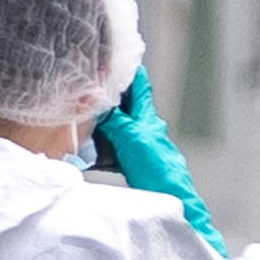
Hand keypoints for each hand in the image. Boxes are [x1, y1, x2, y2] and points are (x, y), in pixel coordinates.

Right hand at [92, 67, 226, 259]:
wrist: (175, 206)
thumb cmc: (159, 172)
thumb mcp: (134, 140)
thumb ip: (116, 121)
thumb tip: (98, 101)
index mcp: (149, 120)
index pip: (139, 87)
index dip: (129, 70)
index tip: (116, 52)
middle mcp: (146, 132)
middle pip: (126, 107)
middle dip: (109, 95)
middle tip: (89, 85)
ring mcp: (141, 150)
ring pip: (118, 129)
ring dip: (103, 122)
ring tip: (83, 115)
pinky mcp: (135, 168)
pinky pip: (115, 150)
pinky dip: (102, 146)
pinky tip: (91, 149)